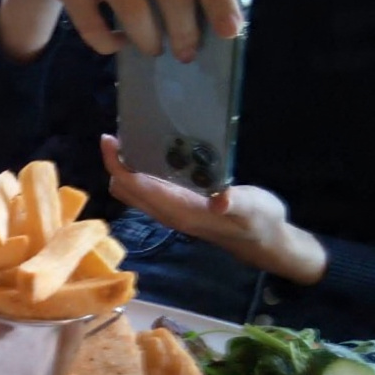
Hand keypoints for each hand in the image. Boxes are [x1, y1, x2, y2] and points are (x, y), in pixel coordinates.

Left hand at [101, 136, 326, 284]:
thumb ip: (235, 202)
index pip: (136, 187)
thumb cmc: (260, 221)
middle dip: (116, 164)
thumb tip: (219, 200)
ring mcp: (170, 211)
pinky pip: (146, 191)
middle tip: (120, 134)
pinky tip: (151, 153)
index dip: (118, 165)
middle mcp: (168, 212)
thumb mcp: (253, 208)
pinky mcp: (177, 208)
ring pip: (133, 192)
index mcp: (179, 211)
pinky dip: (139, 173)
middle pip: (125, 190)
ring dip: (125, 168)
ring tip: (131, 139)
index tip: (109, 139)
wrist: (265, 240)